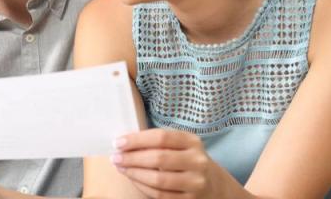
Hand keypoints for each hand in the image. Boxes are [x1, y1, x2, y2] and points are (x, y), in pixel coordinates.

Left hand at [111, 129, 232, 198]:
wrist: (214, 185)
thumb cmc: (188, 160)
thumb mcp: (181, 146)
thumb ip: (158, 142)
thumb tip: (125, 142)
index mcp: (193, 142)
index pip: (161, 137)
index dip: (137, 140)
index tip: (118, 142)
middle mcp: (197, 161)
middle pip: (158, 158)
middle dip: (132, 158)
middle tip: (115, 157)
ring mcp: (195, 182)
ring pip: (158, 179)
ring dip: (134, 173)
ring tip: (121, 168)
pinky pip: (160, 195)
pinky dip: (142, 187)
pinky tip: (133, 179)